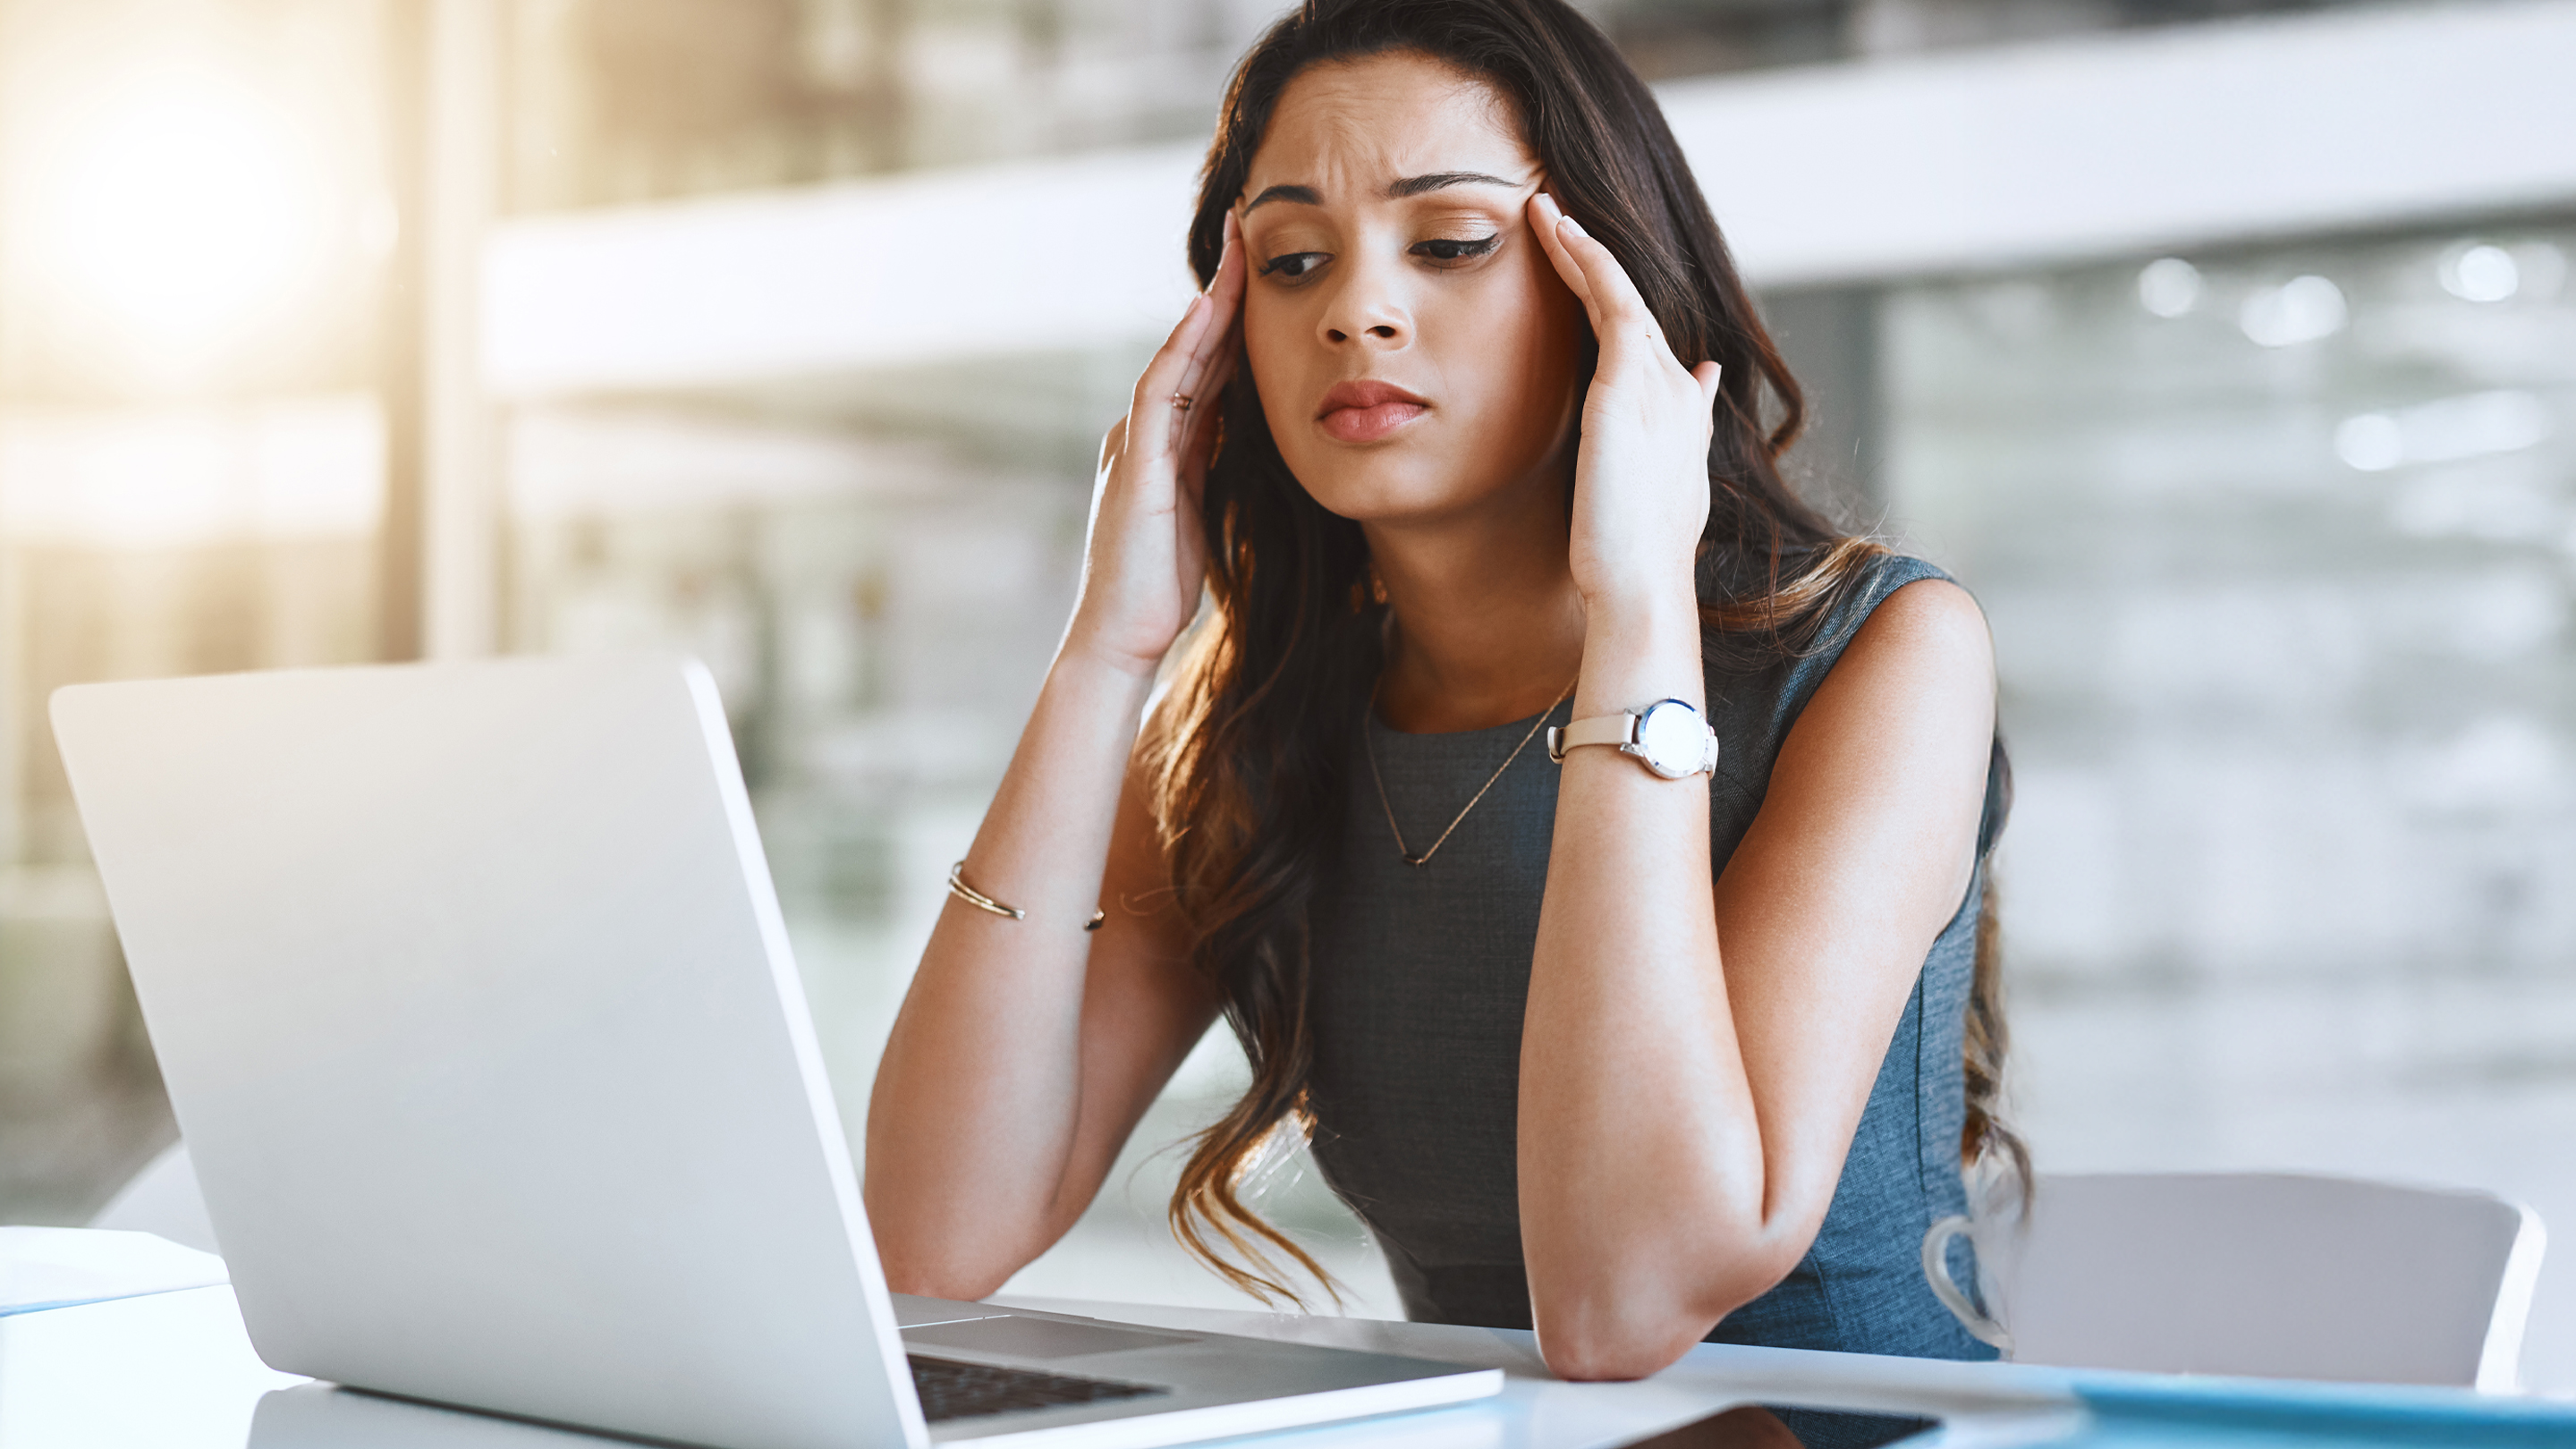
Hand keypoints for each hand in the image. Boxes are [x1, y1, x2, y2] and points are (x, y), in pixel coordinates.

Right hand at [1065, 212, 1247, 676]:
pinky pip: (1162, 390)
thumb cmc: (1162, 586)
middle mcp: (1145, 431)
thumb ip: (1219, 472)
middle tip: (1251, 233)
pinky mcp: (1135, 461)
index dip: (1236, 321)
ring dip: (1209, 303)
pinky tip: (1208, 311)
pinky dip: (1184, 348)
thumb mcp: (1207, 515)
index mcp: (1166, 444)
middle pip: (1193, 348)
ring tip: (1238, 253)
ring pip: (1178, 356)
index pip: (1208, 370)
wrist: (1121, 635)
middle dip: (1224, 291)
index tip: (1269, 276)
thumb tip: (1254, 441)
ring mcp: (1134, 441)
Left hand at [1529, 193, 1722, 622]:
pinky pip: (1613, 299)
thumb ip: (1681, 433)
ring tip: (1544, 209)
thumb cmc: (1634, 557)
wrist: (1638, 585)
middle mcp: (1674, 388)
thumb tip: (1704, 379)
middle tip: (1555, 215)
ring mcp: (1657, 383)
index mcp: (1677, 413)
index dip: (1610, 297)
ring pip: (1619, 290)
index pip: (1641, 339)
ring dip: (1583, 246)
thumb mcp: (1660, 489)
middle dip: (1593, 259)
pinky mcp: (1630, 384)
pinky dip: (1589, 260)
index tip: (1579, 266)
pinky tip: (1559, 233)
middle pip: (1630, 303)